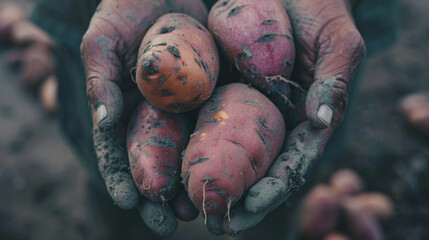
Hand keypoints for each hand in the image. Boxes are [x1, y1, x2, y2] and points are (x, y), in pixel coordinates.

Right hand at [81, 0, 206, 236]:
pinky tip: (238, 174)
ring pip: (193, 154)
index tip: (130, 202)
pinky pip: (226, 126)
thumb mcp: (105, 40)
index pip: (121, 153)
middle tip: (172, 220)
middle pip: (160, 164)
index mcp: (128, 111)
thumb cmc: (126, 9)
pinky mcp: (221, 95)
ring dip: (197, 184)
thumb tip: (103, 120)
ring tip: (204, 209)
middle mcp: (160, 117)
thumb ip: (101, 78)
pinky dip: (229, 152)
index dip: (123, 179)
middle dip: (163, 196)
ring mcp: (191, 108)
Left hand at [209, 0, 365, 234]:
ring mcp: (248, 112)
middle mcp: (275, 123)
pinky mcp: (222, 95)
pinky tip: (175, 169)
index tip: (253, 203)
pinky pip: (206, 125)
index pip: (293, 161)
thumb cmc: (318, 10)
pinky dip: (193, 150)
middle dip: (241, 200)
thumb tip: (320, 120)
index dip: (275, 185)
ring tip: (190, 210)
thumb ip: (334, 79)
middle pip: (258, 169)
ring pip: (230, 156)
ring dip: (212, 184)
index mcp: (305, 119)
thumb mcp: (335, 40)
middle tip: (218, 224)